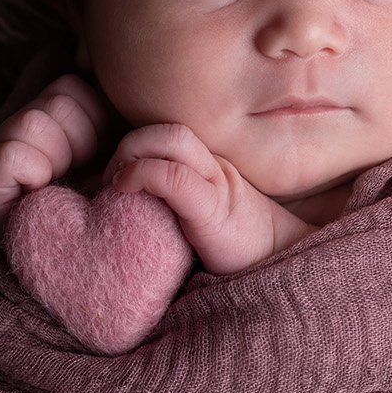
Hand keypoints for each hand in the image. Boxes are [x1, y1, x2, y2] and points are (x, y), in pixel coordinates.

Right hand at [0, 74, 110, 239]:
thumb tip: (109, 75)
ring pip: (36, 121)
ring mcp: (0, 149)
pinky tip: (41, 195)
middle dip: (84, 138)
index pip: (75, 84)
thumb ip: (121, 120)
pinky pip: (13, 154)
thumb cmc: (113, 216)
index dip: (97, 117)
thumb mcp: (126, 160)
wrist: (87, 271)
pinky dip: (34, 173)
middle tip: (81, 173)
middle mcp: (25, 126)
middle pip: (61, 97)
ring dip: (60, 157)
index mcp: (59, 118)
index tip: (99, 153)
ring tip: (60, 185)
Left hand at [103, 124, 314, 274]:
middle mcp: (214, 166)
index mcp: (209, 165)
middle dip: (128, 146)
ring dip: (131, 154)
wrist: (279, 264)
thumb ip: (173, 200)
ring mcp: (217, 183)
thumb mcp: (198, 216)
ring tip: (118, 186)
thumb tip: (124, 203)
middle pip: (167, 128)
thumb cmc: (234, 249)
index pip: (168, 132)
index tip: (114, 179)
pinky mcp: (214, 208)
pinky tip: (126, 189)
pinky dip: (142, 174)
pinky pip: (175, 176)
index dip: (134, 145)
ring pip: (171, 138)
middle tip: (112, 182)